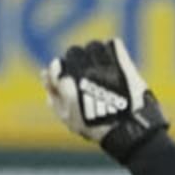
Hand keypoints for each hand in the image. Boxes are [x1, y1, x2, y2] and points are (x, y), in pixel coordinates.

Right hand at [43, 37, 168, 160]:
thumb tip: (45, 74)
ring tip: (98, 66)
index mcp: (69, 86)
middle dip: (75, 60)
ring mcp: (106, 66)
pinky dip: (112, 50)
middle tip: (83, 72)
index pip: (56, 65)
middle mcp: (86, 72)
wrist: (129, 129)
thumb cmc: (97, 127)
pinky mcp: (124, 63)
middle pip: (74, 52)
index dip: (58, 71)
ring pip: (93, 47)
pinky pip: (114, 45)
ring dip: (94, 54)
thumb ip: (54, 96)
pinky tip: (112, 61)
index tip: (64, 77)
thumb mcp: (68, 117)